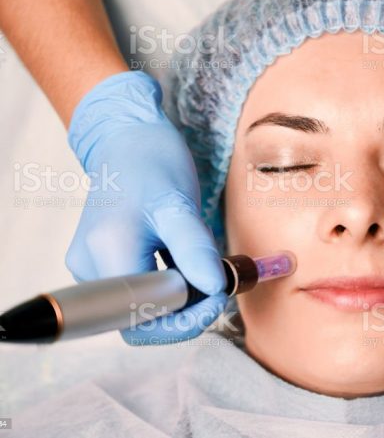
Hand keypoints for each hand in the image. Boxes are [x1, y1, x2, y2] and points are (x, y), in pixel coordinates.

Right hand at [65, 70, 227, 344]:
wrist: (126, 137)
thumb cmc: (151, 162)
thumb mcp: (179, 204)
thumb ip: (194, 249)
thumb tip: (215, 290)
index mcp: (107, 254)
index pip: (141, 322)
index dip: (183, 321)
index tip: (218, 296)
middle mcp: (90, 267)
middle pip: (139, 318)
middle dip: (184, 309)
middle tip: (218, 283)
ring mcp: (93, 265)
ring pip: (141, 305)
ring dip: (179, 295)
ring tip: (204, 266)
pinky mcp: (104, 260)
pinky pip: (138, 287)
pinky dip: (168, 283)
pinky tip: (185, 261)